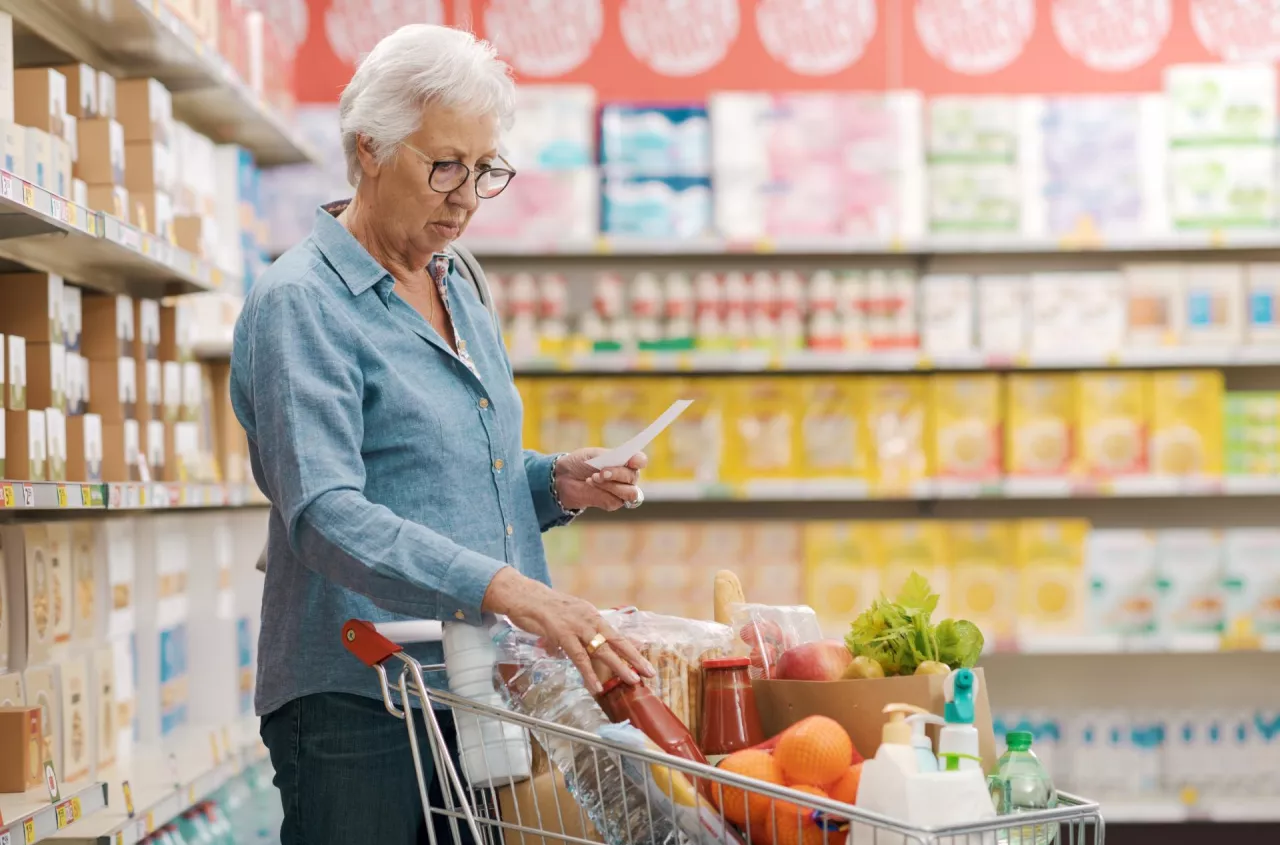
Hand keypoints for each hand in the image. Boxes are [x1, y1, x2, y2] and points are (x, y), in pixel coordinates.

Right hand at [482, 568, 654, 692]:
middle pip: (616, 641)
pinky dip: (588, 673)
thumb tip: (588, 649)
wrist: (524, 596)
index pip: (616, 634)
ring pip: (602, 650)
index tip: (645, 662)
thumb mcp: (569, 617)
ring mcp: (577, 626)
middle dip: (634, 658)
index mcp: (592, 615)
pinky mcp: (562, 634)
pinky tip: (596, 687)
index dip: (632, 649)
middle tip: (650, 672)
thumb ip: (580, 633)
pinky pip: (578, 658)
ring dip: (619, 667)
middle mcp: (589, 619)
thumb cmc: (544, 608)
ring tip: (632, 680)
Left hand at [554, 448, 646, 511]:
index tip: (632, 460)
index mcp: (625, 461)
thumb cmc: (581, 462)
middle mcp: (627, 476)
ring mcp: (621, 491)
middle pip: (633, 477)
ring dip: (612, 485)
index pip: (640, 460)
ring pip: (630, 492)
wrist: (564, 477)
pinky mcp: (613, 503)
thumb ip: (612, 456)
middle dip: (617, 474)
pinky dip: (603, 491)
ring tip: (594, 478)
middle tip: (601, 471)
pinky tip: (591, 484)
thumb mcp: (594, 454)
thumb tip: (627, 459)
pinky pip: (617, 501)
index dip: (639, 461)